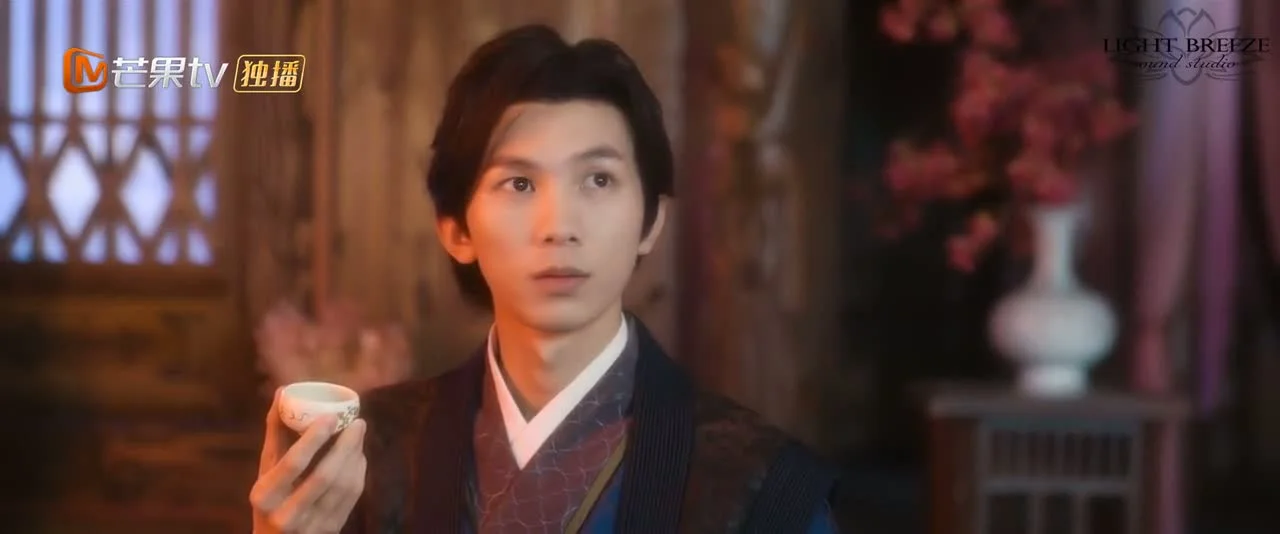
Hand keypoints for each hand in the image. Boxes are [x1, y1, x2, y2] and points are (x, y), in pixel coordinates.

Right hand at [250, 388, 367, 532]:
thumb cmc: (271, 497)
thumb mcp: (266, 471)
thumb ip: (275, 434)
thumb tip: (283, 391)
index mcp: (265, 496)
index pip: (292, 464)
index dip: (313, 439)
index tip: (331, 416)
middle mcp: (286, 515)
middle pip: (324, 476)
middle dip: (345, 446)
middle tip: (358, 422)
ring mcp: (311, 526)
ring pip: (343, 487)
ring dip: (355, 456)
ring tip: (358, 434)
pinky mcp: (331, 530)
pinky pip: (351, 497)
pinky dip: (358, 473)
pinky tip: (358, 456)